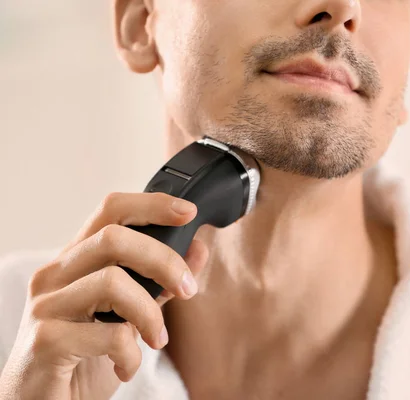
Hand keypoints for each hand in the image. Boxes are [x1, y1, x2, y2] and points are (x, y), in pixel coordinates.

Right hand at [0, 192, 208, 399]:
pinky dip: (130, 354)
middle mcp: (55, 276)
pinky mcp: (45, 341)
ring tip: (156, 340)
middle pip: (114, 238)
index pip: (110, 211)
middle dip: (164, 260)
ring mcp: (46, 306)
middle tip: (187, 289)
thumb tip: (198, 248)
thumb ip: (159, 282)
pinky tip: (125, 367)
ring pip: (112, 282)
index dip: (152, 205)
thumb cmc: (83, 357)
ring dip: (150, 314)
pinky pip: (108, 333)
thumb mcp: (130, 315)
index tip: (188, 213)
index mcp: (76, 262)